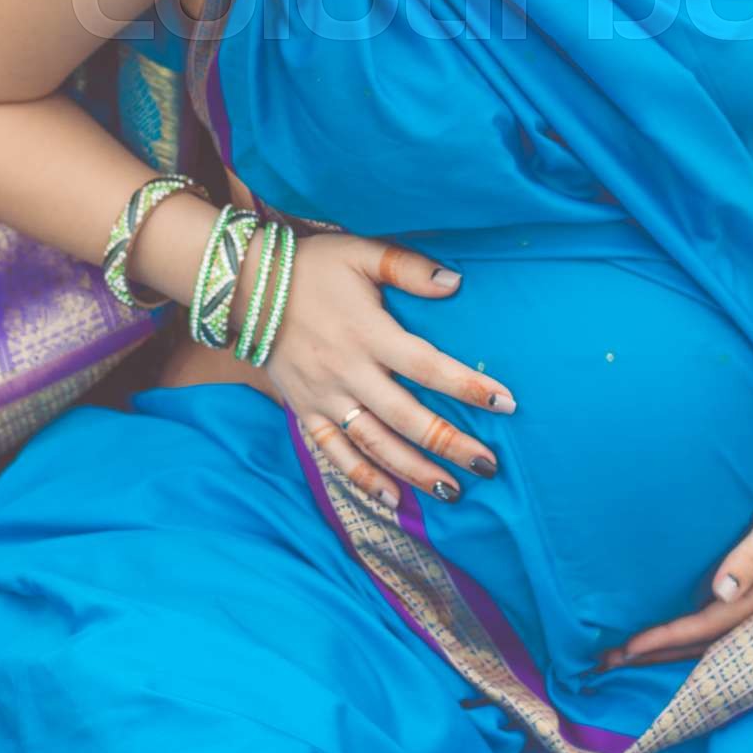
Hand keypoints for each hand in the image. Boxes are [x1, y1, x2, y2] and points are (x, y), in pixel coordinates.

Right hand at [262, 232, 516, 508]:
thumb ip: (408, 268)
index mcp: (369, 333)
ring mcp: (324, 396)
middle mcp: (348, 371)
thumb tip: (455, 282)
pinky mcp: (305, 411)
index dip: (466, 386)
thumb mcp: (361, 253)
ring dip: (413, 470)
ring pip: (374, 443)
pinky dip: (361, 478)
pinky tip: (392, 499)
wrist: (247, 286)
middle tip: (488, 464)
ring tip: (451, 490)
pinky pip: (333, 453)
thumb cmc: (314, 266)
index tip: (505, 403)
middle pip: (406, 417)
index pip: (427, 366)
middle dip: (450, 443)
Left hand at [593, 429, 752, 670]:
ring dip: (672, 645)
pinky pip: (722, 616)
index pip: (710, 626)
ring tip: (629, 653)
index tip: (628, 648)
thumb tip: (720, 594)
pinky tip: (672, 627)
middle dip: (660, 653)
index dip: (668, 638)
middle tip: (609, 659)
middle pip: (707, 640)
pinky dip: (692, 627)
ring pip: (713, 632)